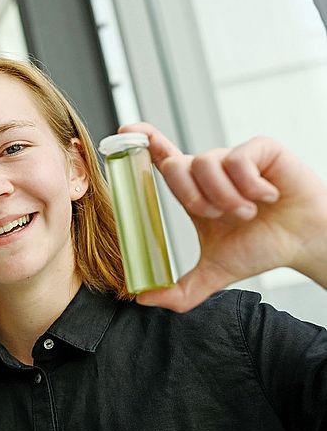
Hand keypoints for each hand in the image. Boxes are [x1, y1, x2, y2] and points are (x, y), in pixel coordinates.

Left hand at [120, 123, 326, 310]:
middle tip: (221, 218)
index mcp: (193, 191)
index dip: (142, 140)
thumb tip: (142, 299)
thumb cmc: (262, 248)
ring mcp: (233, 156)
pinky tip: (269, 195)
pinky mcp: (260, 148)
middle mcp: (208, 169)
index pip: (161, 157)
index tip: (125, 131)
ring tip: (248, 211)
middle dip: (193, 198)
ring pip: (206, 163)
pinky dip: (251, 185)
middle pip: (174, 166)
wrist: (305, 243)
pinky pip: (238, 160)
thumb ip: (180, 290)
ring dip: (225, 197)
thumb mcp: (215, 272)